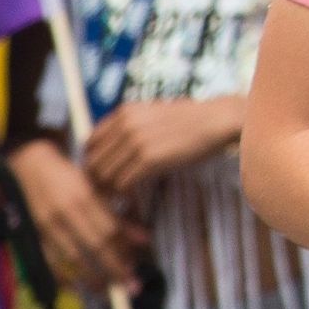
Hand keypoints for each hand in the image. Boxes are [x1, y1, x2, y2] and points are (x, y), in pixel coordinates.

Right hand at [9, 140, 148, 294]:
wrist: (28, 165)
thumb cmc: (69, 176)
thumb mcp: (98, 189)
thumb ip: (119, 214)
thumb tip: (144, 239)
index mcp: (85, 197)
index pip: (109, 229)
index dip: (124, 250)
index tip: (135, 268)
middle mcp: (65, 213)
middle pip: (94, 246)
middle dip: (114, 269)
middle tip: (130, 288)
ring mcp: (46, 225)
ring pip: (72, 258)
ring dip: (91, 279)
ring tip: (107, 293)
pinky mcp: (32, 234)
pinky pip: (48, 262)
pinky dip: (61, 277)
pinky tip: (75, 289)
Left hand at [83, 98, 243, 198]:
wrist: (217, 120)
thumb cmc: (190, 120)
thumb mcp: (154, 113)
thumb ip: (131, 125)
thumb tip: (113, 148)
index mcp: (125, 112)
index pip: (90, 142)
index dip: (93, 160)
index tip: (102, 172)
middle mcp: (126, 125)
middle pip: (94, 161)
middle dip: (98, 179)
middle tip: (108, 190)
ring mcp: (136, 141)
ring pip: (106, 175)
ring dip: (110, 189)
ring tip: (119, 195)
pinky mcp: (149, 158)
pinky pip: (123, 183)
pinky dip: (124, 193)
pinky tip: (132, 195)